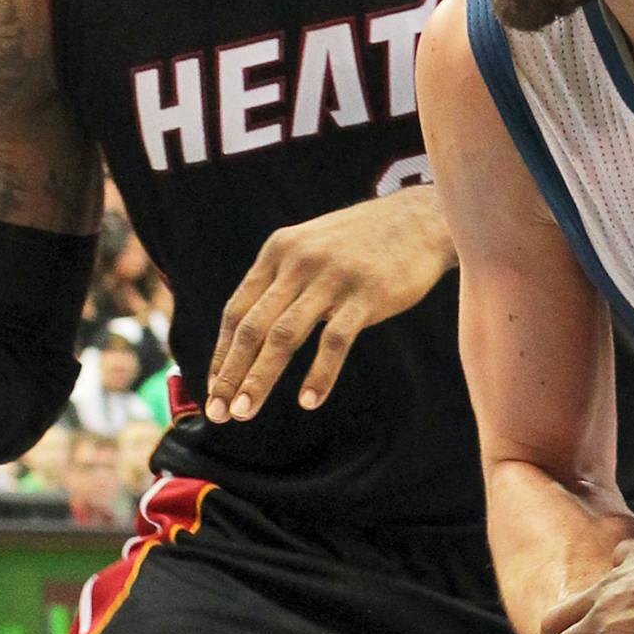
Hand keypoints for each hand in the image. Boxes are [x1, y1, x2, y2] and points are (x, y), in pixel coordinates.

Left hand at [209, 188, 454, 421]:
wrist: (419, 220)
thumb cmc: (362, 241)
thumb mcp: (312, 247)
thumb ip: (283, 280)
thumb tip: (253, 331)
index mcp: (278, 250)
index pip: (237, 310)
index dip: (222, 354)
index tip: (215, 390)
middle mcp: (299, 262)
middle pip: (253, 327)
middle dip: (231, 374)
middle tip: (218, 413)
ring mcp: (332, 278)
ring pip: (284, 336)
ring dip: (260, 378)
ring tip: (245, 412)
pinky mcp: (367, 294)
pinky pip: (334, 341)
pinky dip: (319, 374)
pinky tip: (308, 400)